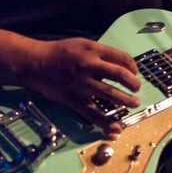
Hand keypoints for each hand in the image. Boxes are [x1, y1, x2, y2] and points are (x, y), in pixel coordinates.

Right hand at [25, 38, 141, 132]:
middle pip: (120, 75)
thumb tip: (119, 64)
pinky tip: (116, 128)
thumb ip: (99, 53)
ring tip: (133, 103)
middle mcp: (88, 66)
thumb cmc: (58, 52)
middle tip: (137, 88)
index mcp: (92, 50)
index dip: (132, 66)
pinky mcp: (74, 99)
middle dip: (133, 84)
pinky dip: (106, 122)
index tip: (135, 72)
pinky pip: (93, 113)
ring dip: (126, 101)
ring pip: (110, 95)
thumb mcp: (81, 44)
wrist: (34, 63)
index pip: (121, 57)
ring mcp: (82, 84)